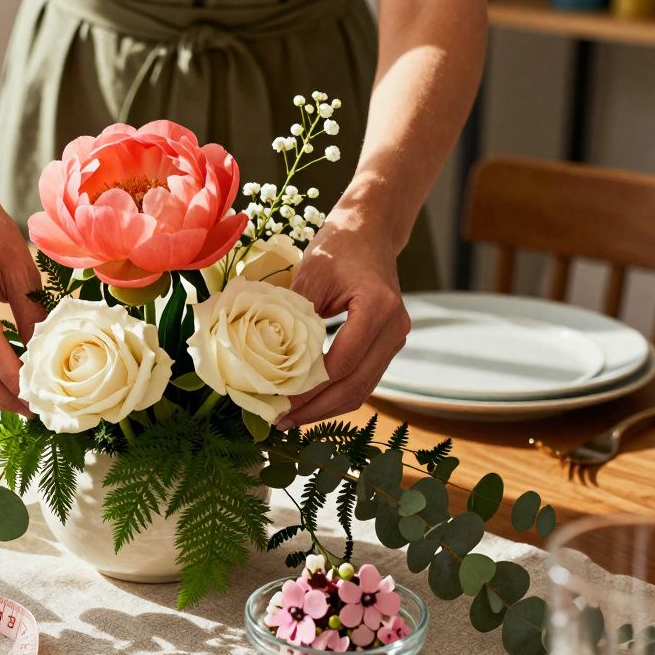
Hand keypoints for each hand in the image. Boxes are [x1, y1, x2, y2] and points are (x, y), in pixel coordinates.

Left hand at [275, 215, 409, 429]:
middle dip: (316, 409)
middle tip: (279, 422)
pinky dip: (335, 394)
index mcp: (378, 308)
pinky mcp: (387, 345)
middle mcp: (395, 328)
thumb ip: (292, 314)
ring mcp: (395, 339)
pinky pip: (363, 379)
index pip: (342, 363)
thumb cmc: (338, 245)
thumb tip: (260, 356)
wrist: (369, 231)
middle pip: (355, 385)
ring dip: (326, 408)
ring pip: (362, 389)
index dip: (309, 389)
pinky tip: (308, 403)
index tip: (277, 402)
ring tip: (290, 420)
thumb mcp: (310, 273)